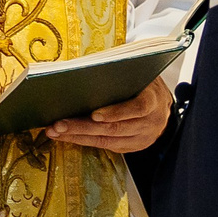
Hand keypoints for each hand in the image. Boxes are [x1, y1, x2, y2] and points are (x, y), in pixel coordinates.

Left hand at [47, 75, 172, 152]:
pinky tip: (66, 136)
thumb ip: (119, 72)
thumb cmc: (144, 83)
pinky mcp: (132, 147)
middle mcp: (150, 122)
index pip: (138, 108)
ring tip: (55, 131)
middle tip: (58, 124)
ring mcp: (142, 138)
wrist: (162, 105)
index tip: (95, 115)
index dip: (116, 112)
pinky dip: (84, 141)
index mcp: (154, 99)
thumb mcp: (138, 72)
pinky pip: (106, 146)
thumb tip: (84, 69)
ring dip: (78, 136)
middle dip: (83, 127)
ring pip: (107, 140)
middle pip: (115, 128)